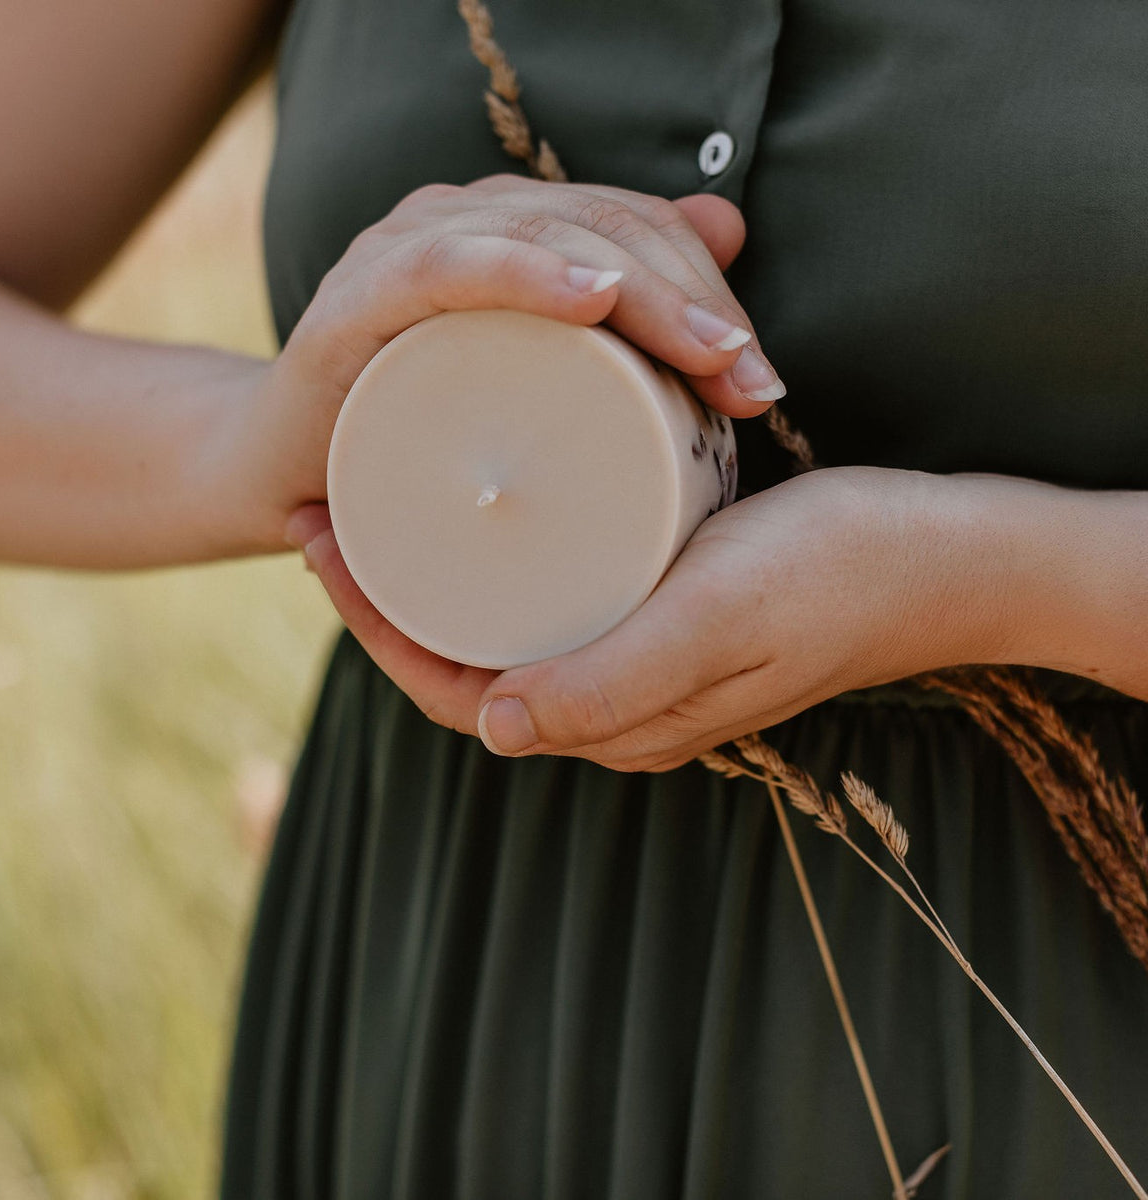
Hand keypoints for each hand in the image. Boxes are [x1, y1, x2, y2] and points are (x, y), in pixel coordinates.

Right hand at [235, 174, 784, 546]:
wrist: (286, 480)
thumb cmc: (417, 440)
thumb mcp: (532, 389)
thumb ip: (618, 311)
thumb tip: (728, 225)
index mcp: (507, 235)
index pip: (631, 226)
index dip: (707, 286)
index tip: (759, 379)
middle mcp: (460, 223)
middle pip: (601, 227)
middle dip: (692, 301)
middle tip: (748, 385)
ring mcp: (405, 252)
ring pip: (544, 237)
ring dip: (639, 290)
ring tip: (705, 356)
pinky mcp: (355, 302)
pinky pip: (447, 268)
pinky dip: (522, 275)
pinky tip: (589, 298)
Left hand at [288, 467, 1034, 769]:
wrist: (944, 555)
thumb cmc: (839, 574)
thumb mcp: (724, 616)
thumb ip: (619, 679)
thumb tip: (491, 722)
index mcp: (618, 719)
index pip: (455, 690)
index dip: (372, 627)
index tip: (320, 539)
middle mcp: (617, 700)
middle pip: (462, 658)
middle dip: (383, 596)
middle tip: (329, 504)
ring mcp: (640, 656)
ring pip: (501, 627)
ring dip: (430, 574)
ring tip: (377, 497)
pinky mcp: (664, 610)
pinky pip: (551, 597)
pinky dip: (495, 560)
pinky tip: (476, 507)